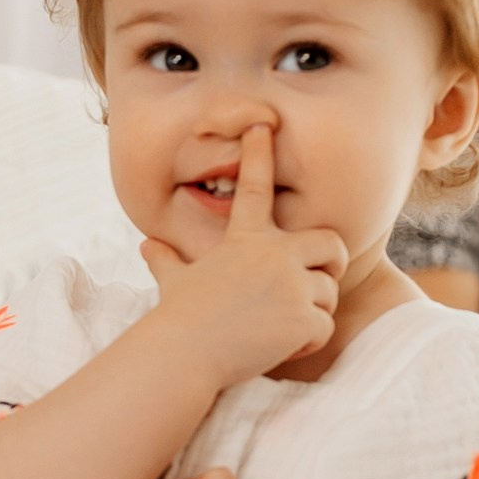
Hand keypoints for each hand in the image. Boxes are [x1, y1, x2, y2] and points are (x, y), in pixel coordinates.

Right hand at [139, 120, 346, 389]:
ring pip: (328, 294)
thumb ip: (168, 261)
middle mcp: (274, 253)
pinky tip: (278, 348)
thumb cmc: (178, 319)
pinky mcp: (304, 317)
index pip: (254, 186)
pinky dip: (306, 343)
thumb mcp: (175, 283)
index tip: (261, 124)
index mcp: (245, 239)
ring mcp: (292, 284)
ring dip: (310, 315)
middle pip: (331, 244)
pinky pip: (324, 328)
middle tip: (313, 283)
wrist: (183, 353)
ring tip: (274, 330)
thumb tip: (147, 247)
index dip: (258, 153)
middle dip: (331, 264)